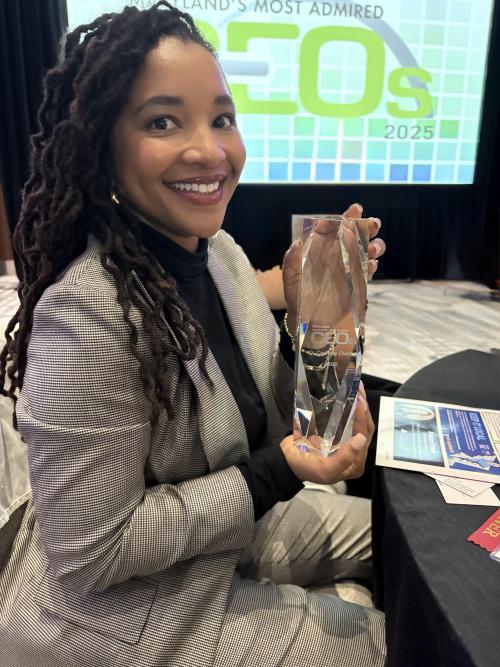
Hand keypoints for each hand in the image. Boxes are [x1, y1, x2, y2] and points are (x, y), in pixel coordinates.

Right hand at [280, 383, 373, 483]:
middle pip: (363, 427)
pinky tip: (348, 395)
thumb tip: (361, 439)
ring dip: (358, 406)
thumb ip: (344, 458)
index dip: (363, 419)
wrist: (285, 461)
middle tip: (359, 391)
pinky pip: (345, 419)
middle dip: (363, 409)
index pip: (364, 437)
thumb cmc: (305, 468)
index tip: (359, 401)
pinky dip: (348, 407)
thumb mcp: (326, 469)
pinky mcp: (335, 433)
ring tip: (357, 390)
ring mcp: (344, 442)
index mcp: (355, 463)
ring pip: (356, 422)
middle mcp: (353, 452)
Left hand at [282, 203, 385, 329]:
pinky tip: (370, 265)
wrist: (307, 319)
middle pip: (357, 234)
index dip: (347, 217)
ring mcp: (350, 267)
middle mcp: (338, 254)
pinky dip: (372, 266)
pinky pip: (368, 270)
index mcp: (323, 247)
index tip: (355, 210)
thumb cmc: (296, 294)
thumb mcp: (290, 277)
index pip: (336, 227)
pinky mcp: (358, 282)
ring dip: (374, 245)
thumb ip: (292, 260)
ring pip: (368, 250)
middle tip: (373, 224)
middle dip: (368, 226)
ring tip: (372, 249)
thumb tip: (297, 243)